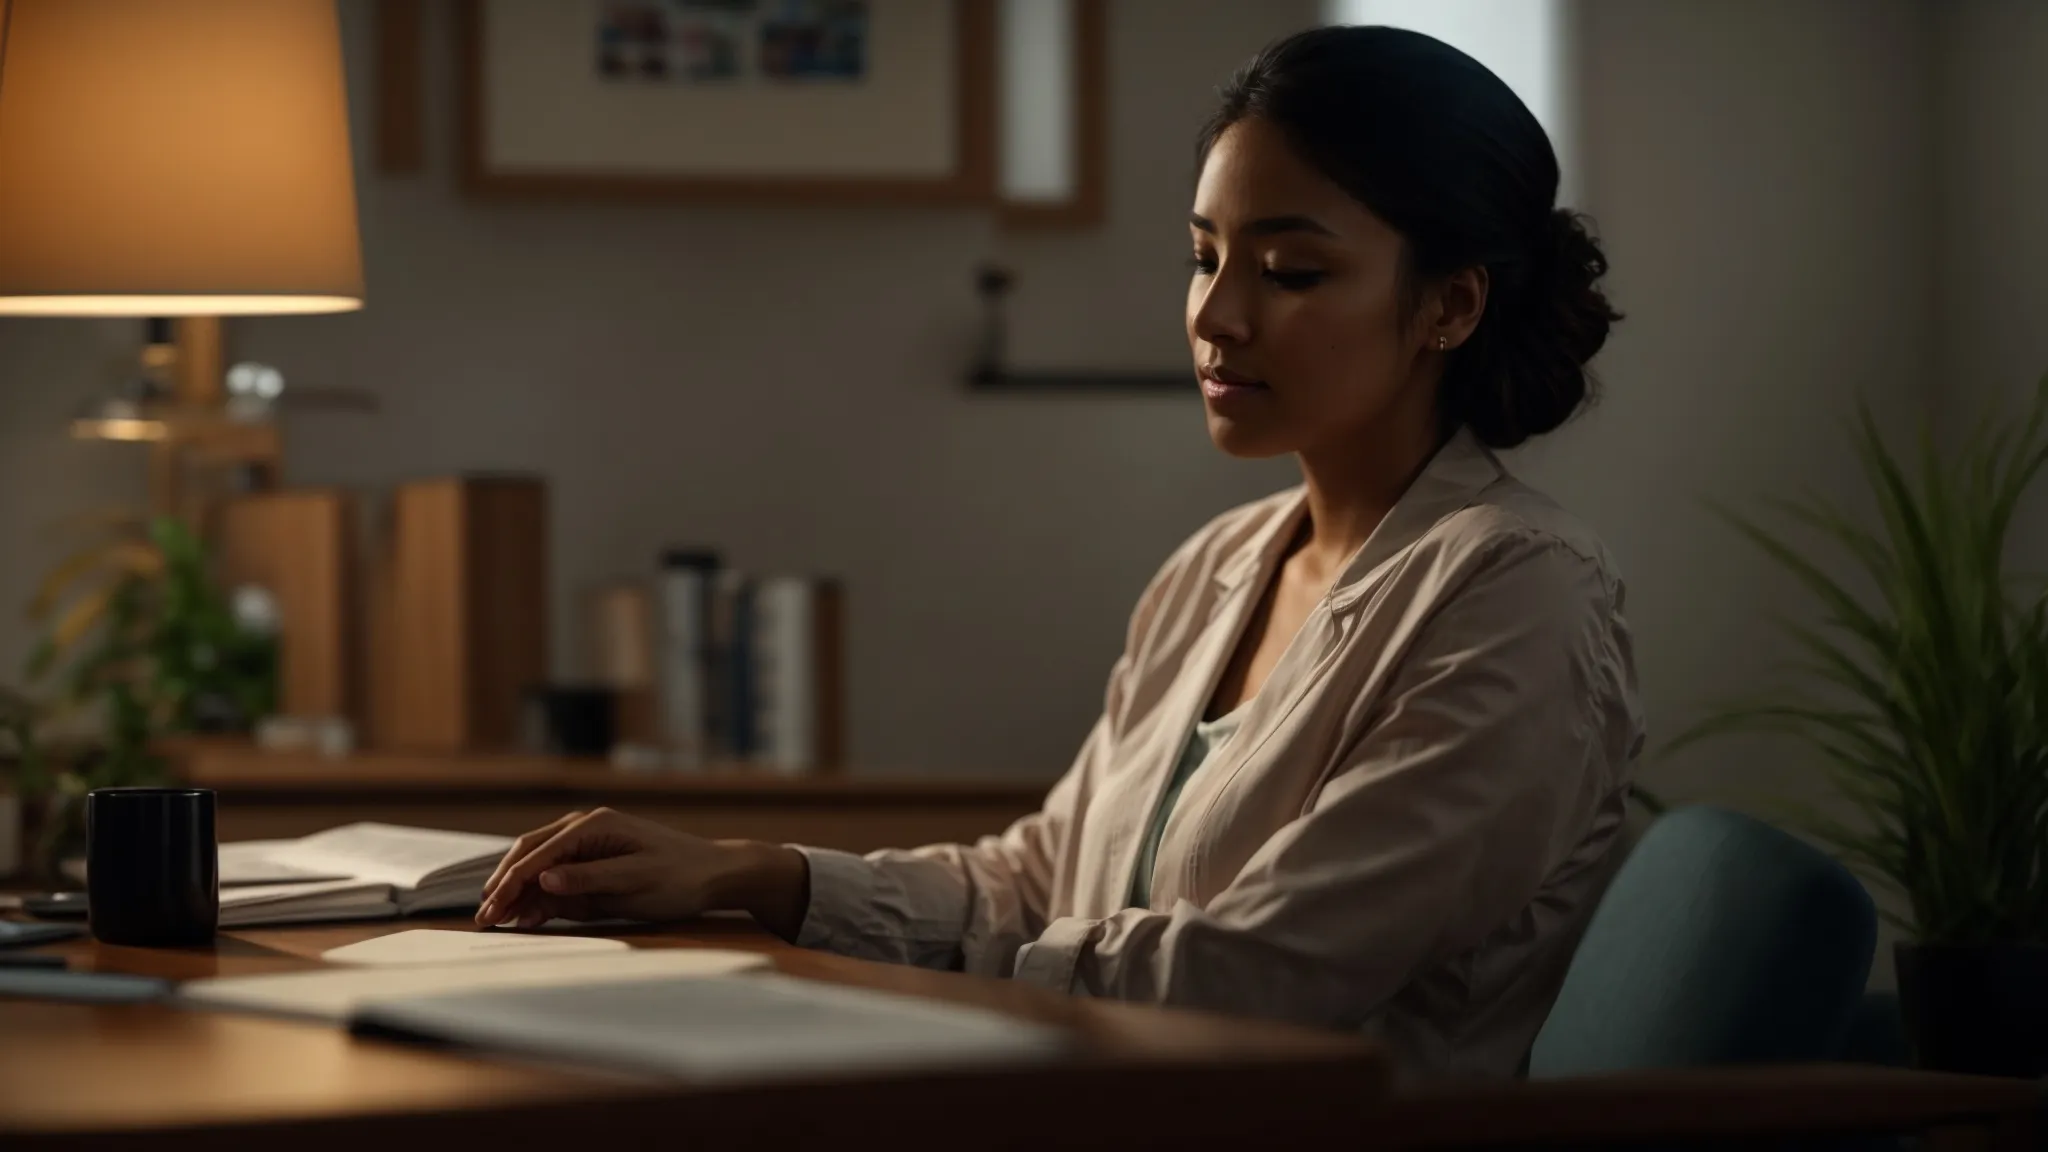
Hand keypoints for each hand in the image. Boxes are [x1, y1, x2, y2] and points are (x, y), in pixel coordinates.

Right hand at [474, 808, 808, 933]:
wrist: (713, 875)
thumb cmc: (679, 877)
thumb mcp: (636, 881)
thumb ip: (589, 879)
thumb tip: (543, 880)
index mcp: (594, 826)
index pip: (539, 854)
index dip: (511, 883)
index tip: (491, 910)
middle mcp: (585, 830)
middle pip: (530, 854)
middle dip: (504, 886)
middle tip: (484, 919)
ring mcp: (587, 846)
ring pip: (538, 866)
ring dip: (517, 892)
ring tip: (496, 921)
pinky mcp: (593, 865)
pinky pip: (557, 880)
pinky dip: (539, 898)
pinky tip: (525, 918)